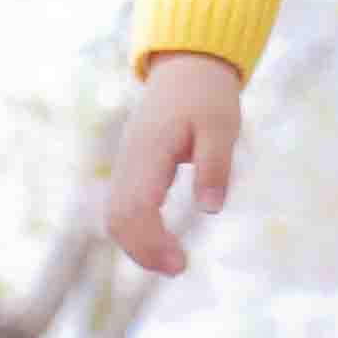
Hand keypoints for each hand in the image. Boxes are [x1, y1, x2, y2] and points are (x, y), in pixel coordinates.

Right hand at [107, 55, 241, 278]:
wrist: (186, 68)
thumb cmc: (207, 97)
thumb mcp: (222, 127)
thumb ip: (215, 166)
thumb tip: (210, 210)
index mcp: (149, 151)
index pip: (136, 207)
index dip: (152, 242)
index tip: (181, 263)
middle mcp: (129, 160)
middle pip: (118, 218)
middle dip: (143, 251)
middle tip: (179, 268)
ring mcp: (126, 164)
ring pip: (115, 215)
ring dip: (138, 244)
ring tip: (173, 263)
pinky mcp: (131, 168)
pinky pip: (122, 206)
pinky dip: (136, 231)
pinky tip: (161, 244)